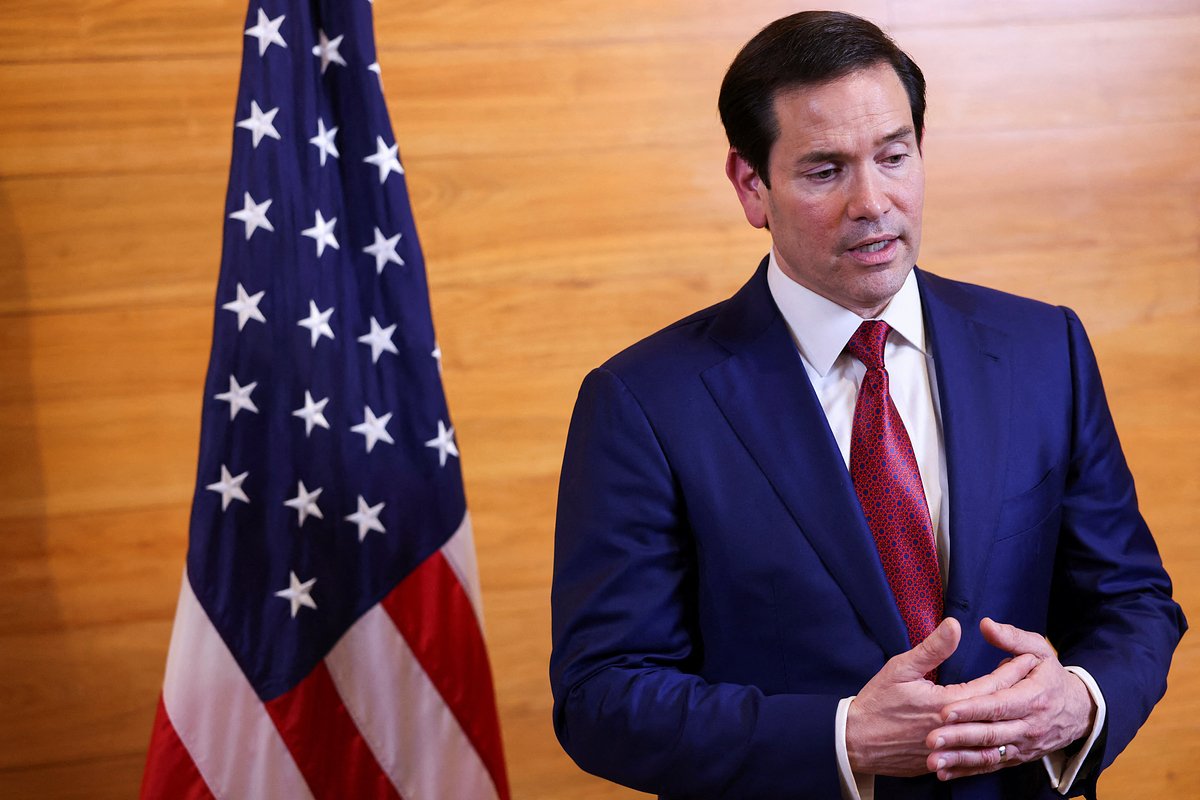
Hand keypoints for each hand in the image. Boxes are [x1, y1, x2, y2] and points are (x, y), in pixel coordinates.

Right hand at [846, 618, 1039, 775]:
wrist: (856, 741)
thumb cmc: (877, 702)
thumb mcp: (901, 668)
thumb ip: (932, 648)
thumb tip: (955, 625)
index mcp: (947, 704)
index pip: (991, 685)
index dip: (1012, 670)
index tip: (1029, 657)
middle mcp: (955, 729)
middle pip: (996, 709)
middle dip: (1017, 691)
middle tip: (1036, 678)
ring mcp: (952, 748)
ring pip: (990, 735)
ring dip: (1008, 718)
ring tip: (1022, 705)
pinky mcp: (945, 761)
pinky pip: (976, 753)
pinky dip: (992, 742)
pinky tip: (1000, 734)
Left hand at [926, 618, 1096, 780]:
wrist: (1080, 711)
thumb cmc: (1052, 676)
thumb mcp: (1039, 651)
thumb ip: (1012, 638)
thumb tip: (985, 624)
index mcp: (1032, 698)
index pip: (998, 705)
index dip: (972, 709)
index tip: (945, 710)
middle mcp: (1029, 726)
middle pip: (991, 734)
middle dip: (959, 737)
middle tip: (931, 738)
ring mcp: (1023, 745)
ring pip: (989, 756)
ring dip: (960, 760)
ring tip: (934, 761)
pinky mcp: (1017, 758)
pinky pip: (991, 766)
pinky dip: (967, 771)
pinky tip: (944, 773)